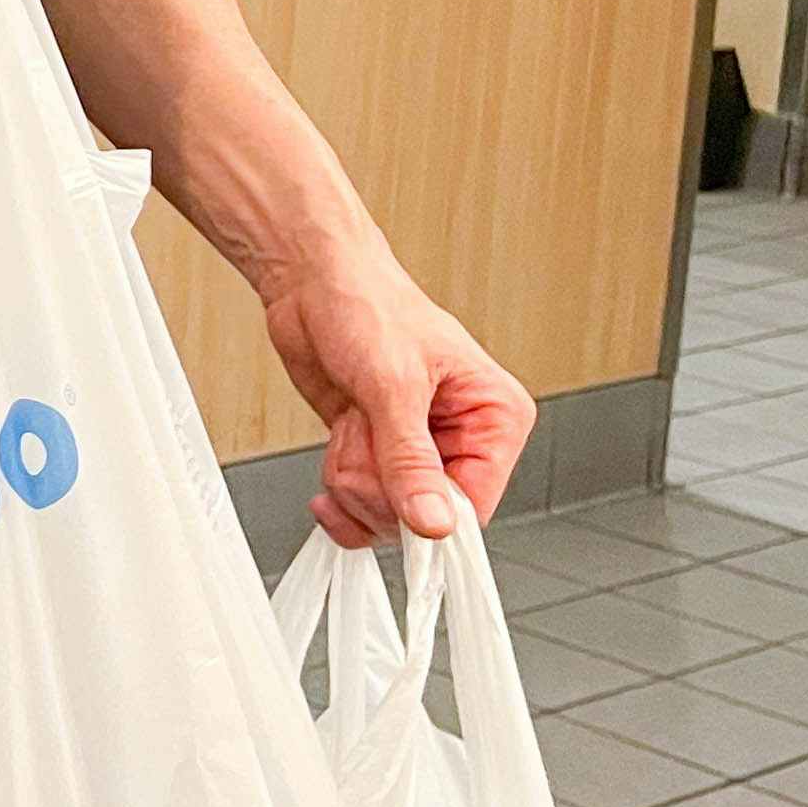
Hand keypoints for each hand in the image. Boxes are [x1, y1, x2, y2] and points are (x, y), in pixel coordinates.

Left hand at [258, 243, 535, 543]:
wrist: (312, 285)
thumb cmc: (367, 307)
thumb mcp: (392, 386)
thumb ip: (410, 461)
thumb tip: (433, 522)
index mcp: (495, 417)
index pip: (477, 502)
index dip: (432, 517)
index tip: (396, 511)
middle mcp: (463, 439)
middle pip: (427, 515)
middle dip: (379, 485)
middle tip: (366, 434)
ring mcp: (417, 450)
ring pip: (387, 514)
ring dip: (354, 476)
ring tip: (354, 424)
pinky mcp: (378, 455)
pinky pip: (361, 505)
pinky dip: (338, 488)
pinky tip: (335, 455)